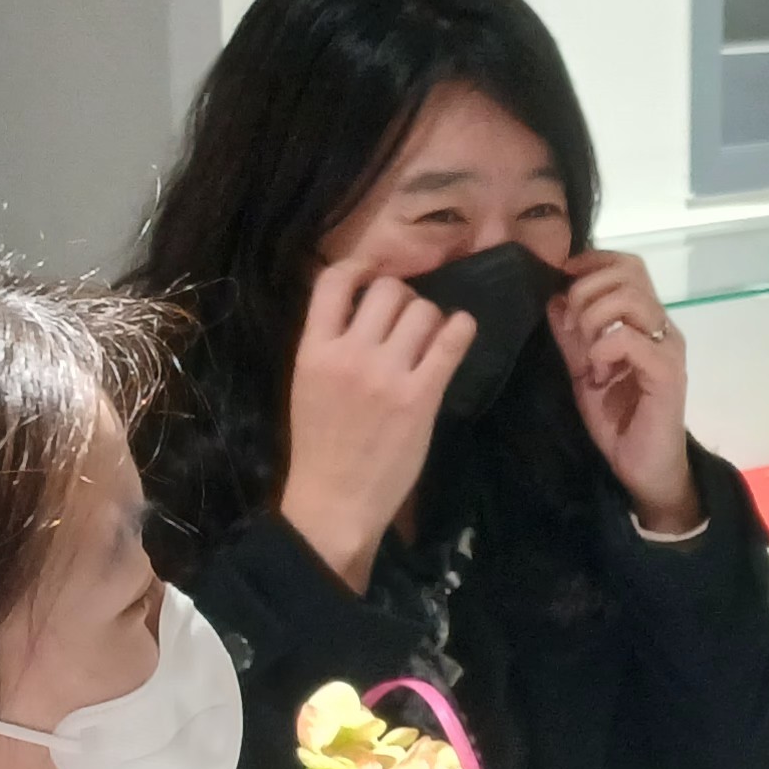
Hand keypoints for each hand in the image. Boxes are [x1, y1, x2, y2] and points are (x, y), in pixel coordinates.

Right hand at [280, 264, 476, 584]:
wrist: (335, 502)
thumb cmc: (321, 447)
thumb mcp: (307, 384)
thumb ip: (330, 345)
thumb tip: (361, 307)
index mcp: (314, 350)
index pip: (334, 280)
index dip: (360, 267)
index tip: (374, 275)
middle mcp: (350, 353)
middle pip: (389, 290)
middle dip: (403, 297)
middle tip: (407, 319)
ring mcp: (388, 374)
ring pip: (423, 310)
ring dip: (431, 317)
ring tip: (429, 338)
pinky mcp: (422, 396)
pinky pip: (451, 341)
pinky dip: (461, 328)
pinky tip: (460, 331)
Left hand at [547, 249, 697, 531]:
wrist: (645, 470)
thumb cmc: (619, 422)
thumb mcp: (583, 371)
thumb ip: (571, 336)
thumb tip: (553, 297)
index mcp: (644, 321)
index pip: (626, 265)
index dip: (592, 262)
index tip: (563, 280)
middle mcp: (662, 327)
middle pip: (629, 272)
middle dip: (586, 291)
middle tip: (573, 328)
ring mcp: (667, 348)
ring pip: (630, 298)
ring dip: (595, 319)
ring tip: (588, 353)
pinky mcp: (667, 373)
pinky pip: (630, 339)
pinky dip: (603, 349)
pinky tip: (599, 374)